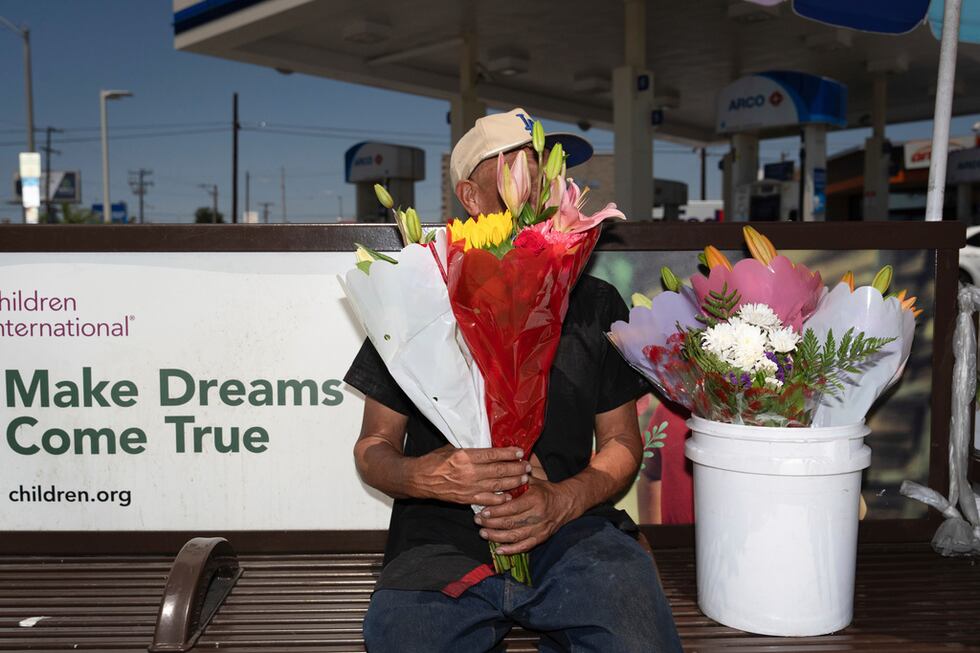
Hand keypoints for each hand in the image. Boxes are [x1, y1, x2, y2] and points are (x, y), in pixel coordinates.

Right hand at [411, 445, 530, 505]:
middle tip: (527, 466)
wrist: (419, 479)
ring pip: (497, 485)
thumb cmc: (435, 460)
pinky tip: (509, 496)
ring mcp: (468, 487)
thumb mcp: (452, 447)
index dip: (509, 454)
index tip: (520, 452)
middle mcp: (469, 472)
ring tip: (524, 479)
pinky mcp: (466, 499)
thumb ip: (471, 447)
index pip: (493, 454)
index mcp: (465, 456)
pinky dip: (500, 499)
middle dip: (516, 468)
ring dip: (513, 482)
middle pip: (499, 470)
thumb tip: (489, 442)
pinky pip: (487, 500)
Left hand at [474, 478, 579, 554]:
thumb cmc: (545, 490)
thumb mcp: (532, 481)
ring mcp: (540, 529)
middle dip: (491, 523)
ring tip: (483, 533)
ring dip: (497, 537)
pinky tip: (498, 549)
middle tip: (478, 521)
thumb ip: (515, 481)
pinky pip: (525, 546)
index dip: (495, 511)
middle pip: (510, 523)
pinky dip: (511, 550)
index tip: (482, 511)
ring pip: (515, 536)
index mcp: (535, 499)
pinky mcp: (541, 538)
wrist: (566, 503)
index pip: (511, 508)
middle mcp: (538, 515)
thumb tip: (496, 481)